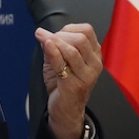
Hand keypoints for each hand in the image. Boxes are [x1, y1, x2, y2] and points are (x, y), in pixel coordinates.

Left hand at [36, 24, 102, 138]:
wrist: (66, 110)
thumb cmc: (65, 83)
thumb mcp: (61, 60)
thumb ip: (55, 45)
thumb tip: (43, 33)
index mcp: (95, 55)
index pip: (86, 31)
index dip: (69, 28)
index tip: (56, 34)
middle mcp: (95, 64)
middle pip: (80, 39)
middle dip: (61, 35)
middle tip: (47, 39)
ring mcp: (87, 76)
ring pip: (72, 50)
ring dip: (55, 42)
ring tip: (44, 41)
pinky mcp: (75, 85)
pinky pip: (63, 64)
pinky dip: (53, 52)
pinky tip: (46, 45)